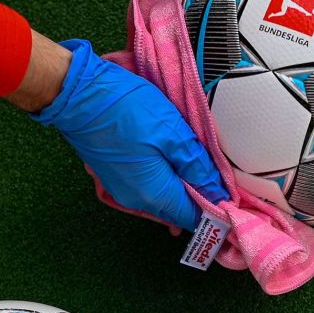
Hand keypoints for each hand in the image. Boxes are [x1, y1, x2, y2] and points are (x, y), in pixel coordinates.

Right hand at [32, 40, 226, 229]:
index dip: (217, 213)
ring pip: (161, 201)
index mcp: (155, 194)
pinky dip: (164, 184)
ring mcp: (121, 190)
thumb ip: (197, 166)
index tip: (237, 202)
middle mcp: (136, 200)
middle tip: (224, 186)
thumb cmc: (126, 109)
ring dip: (182, 192)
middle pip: (177, 212)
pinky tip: (174, 169)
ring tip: (203, 175)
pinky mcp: (112, 176)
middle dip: (201, 203)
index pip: (194, 218)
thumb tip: (219, 193)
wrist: (77, 94)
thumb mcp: (172, 132)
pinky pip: (146, 190)